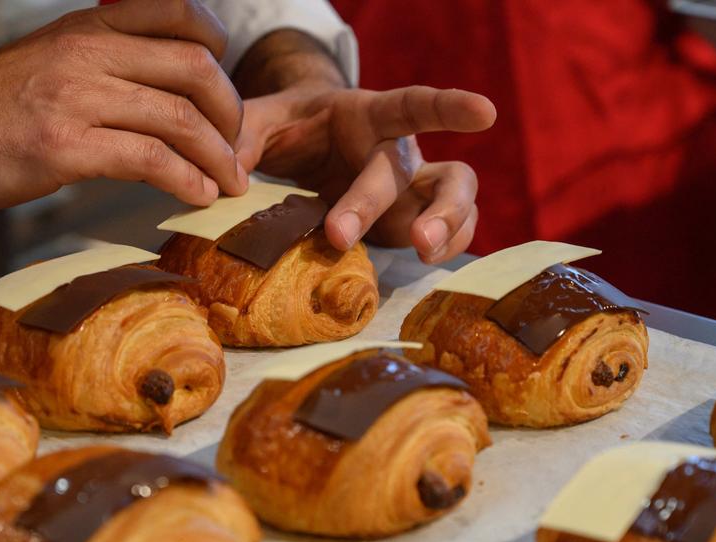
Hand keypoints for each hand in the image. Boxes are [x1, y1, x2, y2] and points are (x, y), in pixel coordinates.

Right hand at [0, 0, 247, 210]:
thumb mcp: (48, 61)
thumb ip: (101, 64)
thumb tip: (160, 92)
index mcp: (87, 27)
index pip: (180, 12)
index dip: (218, 49)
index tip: (223, 92)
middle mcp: (87, 52)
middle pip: (196, 66)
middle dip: (232, 112)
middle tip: (237, 149)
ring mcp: (75, 97)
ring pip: (180, 116)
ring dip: (218, 156)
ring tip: (228, 183)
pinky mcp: (62, 146)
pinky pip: (149, 159)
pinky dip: (187, 180)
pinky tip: (196, 196)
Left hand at [235, 85, 494, 263]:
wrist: (311, 141)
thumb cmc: (292, 127)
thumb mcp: (262, 121)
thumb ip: (243, 139)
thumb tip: (230, 178)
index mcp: (367, 116)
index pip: (411, 105)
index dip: (447, 107)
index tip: (485, 113)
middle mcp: (399, 149)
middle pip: (408, 170)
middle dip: (379, 203)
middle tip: (343, 236)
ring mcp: (414, 186)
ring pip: (458, 195)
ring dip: (449, 224)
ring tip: (423, 253)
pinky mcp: (414, 219)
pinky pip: (454, 229)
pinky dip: (450, 245)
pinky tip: (427, 261)